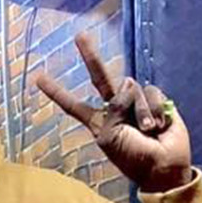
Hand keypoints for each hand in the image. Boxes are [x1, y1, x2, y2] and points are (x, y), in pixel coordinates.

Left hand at [36, 32, 191, 192]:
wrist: (162, 167)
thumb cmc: (133, 158)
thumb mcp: (110, 137)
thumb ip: (112, 109)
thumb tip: (126, 85)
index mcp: (97, 121)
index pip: (72, 104)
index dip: (56, 92)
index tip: (39, 77)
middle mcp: (114, 108)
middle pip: (99, 78)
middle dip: (89, 56)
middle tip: (79, 35)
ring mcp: (134, 103)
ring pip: (130, 89)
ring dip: (140, 111)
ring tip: (146, 131)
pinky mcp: (155, 100)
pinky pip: (151, 92)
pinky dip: (154, 108)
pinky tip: (158, 126)